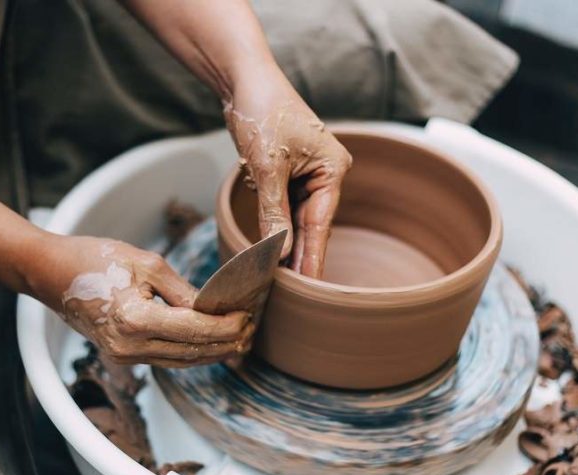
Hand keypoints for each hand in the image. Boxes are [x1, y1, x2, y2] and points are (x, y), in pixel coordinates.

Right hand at [30, 235, 252, 366]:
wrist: (50, 273)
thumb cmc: (94, 258)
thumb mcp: (146, 263)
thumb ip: (182, 291)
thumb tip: (213, 309)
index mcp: (135, 319)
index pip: (195, 330)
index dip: (226, 326)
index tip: (248, 318)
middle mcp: (129, 346)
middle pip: (192, 352)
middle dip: (226, 343)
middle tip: (252, 331)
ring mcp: (123, 355)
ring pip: (181, 361)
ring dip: (212, 353)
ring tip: (239, 341)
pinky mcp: (122, 355)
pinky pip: (166, 358)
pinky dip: (191, 353)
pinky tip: (210, 345)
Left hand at [224, 67, 351, 277]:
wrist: (244, 79)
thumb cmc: (262, 112)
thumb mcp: (267, 167)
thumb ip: (274, 213)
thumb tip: (279, 253)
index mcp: (333, 169)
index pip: (321, 224)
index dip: (312, 257)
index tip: (310, 287)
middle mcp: (326, 174)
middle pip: (311, 224)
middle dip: (299, 255)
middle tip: (293, 292)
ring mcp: (308, 173)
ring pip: (296, 218)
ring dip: (286, 243)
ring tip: (280, 278)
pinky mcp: (289, 172)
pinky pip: (284, 206)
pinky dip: (276, 224)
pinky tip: (272, 249)